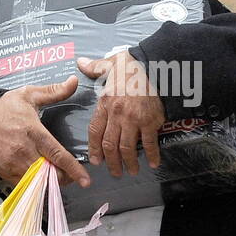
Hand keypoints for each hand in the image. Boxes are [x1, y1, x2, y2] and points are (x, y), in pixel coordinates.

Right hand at [0, 76, 89, 187]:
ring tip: (57, 173)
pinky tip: (40, 174)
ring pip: (38, 182)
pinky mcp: (4, 171)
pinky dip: (35, 182)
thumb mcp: (29, 94)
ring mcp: (12, 163)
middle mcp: (23, 150)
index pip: (57, 154)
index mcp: (33, 132)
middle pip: (50, 174)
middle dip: (65, 177)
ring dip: (50, 180)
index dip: (73, 169)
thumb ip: (54, 91)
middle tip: (71, 173)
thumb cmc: (4, 106)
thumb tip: (74, 81)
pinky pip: (24, 184)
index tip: (86, 180)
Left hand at [80, 51, 165, 176]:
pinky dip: (151, 154)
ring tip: (130, 171)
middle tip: (114, 172)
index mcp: (105, 103)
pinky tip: (153, 163)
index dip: (94, 148)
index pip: (95, 131)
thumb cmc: (132, 65)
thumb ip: (94, 67)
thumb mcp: (109, 63)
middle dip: (111, 162)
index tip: (96, 160)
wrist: (155, 65)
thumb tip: (80, 62)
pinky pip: (149, 142)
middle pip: (110, 144)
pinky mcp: (150, 121)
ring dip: (128, 162)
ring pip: (126, 147)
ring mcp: (134, 119)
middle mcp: (117, 114)